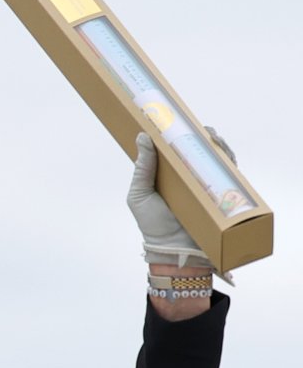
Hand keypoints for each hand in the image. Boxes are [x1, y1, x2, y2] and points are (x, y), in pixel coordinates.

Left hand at [127, 131, 213, 270]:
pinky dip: (227, 159)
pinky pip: (227, 172)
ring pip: (213, 157)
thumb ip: (142, 168)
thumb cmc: (152, 224)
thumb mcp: (139, 194)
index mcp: (165, 174)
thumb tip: (142, 137)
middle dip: (198, 134)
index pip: (171, 149)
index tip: (172, 118)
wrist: (173, 249)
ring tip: (208, 135)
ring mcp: (203, 183)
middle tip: (194, 125)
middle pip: (195, 149)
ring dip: (214, 143)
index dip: (174, 133)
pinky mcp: (219, 192)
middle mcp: (186, 176)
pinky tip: (221, 150)